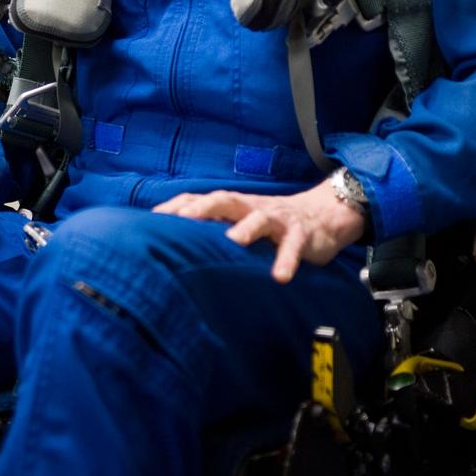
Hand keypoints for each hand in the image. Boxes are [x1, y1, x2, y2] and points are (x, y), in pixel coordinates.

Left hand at [153, 182, 365, 282]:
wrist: (322, 213)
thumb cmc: (273, 223)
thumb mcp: (244, 222)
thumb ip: (218, 228)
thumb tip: (177, 246)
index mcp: (236, 206)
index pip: (201, 199)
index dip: (178, 206)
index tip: (152, 219)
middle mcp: (252, 207)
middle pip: (224, 200)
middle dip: (202, 208)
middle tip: (182, 222)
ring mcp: (277, 219)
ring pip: (259, 218)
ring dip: (245, 229)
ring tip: (232, 242)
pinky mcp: (301, 234)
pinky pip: (293, 246)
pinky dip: (286, 260)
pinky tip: (281, 276)